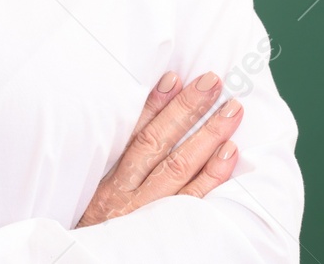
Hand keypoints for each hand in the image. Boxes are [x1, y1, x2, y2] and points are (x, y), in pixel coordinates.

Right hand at [75, 70, 243, 227]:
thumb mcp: (96, 192)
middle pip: (157, 142)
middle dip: (186, 109)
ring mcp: (146, 211)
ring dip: (207, 135)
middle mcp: (123, 193)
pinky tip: (229, 153)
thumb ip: (121, 160)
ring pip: (178, 167)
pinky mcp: (167, 230)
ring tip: (231, 110)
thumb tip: (153, 118)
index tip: (174, 77)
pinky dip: (212, 175)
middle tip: (213, 82)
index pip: (132, 133)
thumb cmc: (99, 226)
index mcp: (106, 178)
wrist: (91, 261)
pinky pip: (192, 200)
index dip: (153, 104)